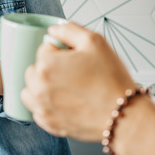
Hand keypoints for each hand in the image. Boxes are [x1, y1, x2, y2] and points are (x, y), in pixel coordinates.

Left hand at [21, 21, 135, 140]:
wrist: (123, 115)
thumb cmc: (112, 81)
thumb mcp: (94, 41)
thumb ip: (69, 29)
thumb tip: (54, 30)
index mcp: (47, 65)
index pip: (44, 49)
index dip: (62, 51)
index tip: (75, 59)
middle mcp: (39, 87)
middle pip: (34, 69)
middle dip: (49, 68)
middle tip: (73, 72)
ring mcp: (43, 108)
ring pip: (30, 91)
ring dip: (41, 87)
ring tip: (64, 88)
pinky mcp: (49, 124)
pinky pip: (37, 111)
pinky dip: (46, 106)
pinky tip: (65, 102)